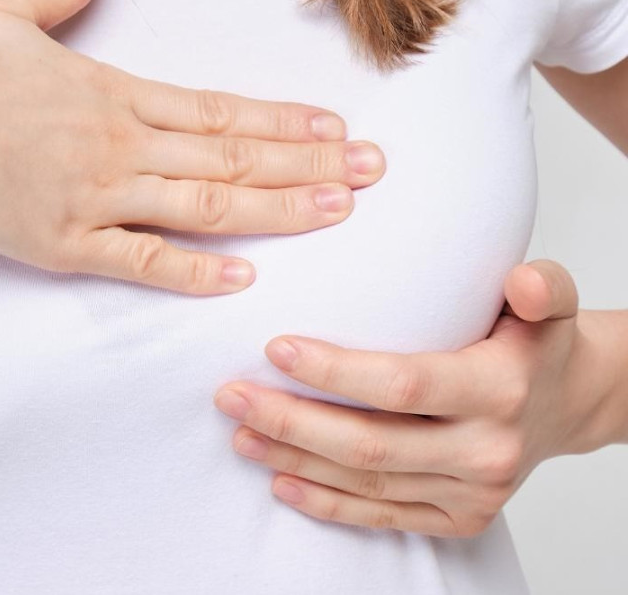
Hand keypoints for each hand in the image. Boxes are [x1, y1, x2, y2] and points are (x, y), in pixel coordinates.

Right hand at [0, 0, 384, 295]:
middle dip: (308, 163)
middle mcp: (119, 144)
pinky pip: (141, 260)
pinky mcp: (63, 242)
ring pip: (205, 203)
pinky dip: (193, 271)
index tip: (333, 126)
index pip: (216, 107)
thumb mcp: (6, 11)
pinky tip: (242, 277)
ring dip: (277, 207)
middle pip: (231, 153)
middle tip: (374, 171)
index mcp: (110, 90)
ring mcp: (97, 195)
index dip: (280, 119)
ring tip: (338, 210)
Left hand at [214, 259, 602, 536]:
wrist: (569, 404)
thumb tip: (521, 281)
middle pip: (371, 444)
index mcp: (500, 390)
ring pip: (367, 484)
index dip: (335, 373)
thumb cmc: (536, 345)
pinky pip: (382, 518)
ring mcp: (472, 493)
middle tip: (231, 395)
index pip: (402, 385)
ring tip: (240, 432)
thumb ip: (542, 286)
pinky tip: (281, 483)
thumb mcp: (550, 304)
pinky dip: (327, 504)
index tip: (275, 348)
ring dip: (295, 460)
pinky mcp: (460, 519)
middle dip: (291, 421)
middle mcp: (487, 450)